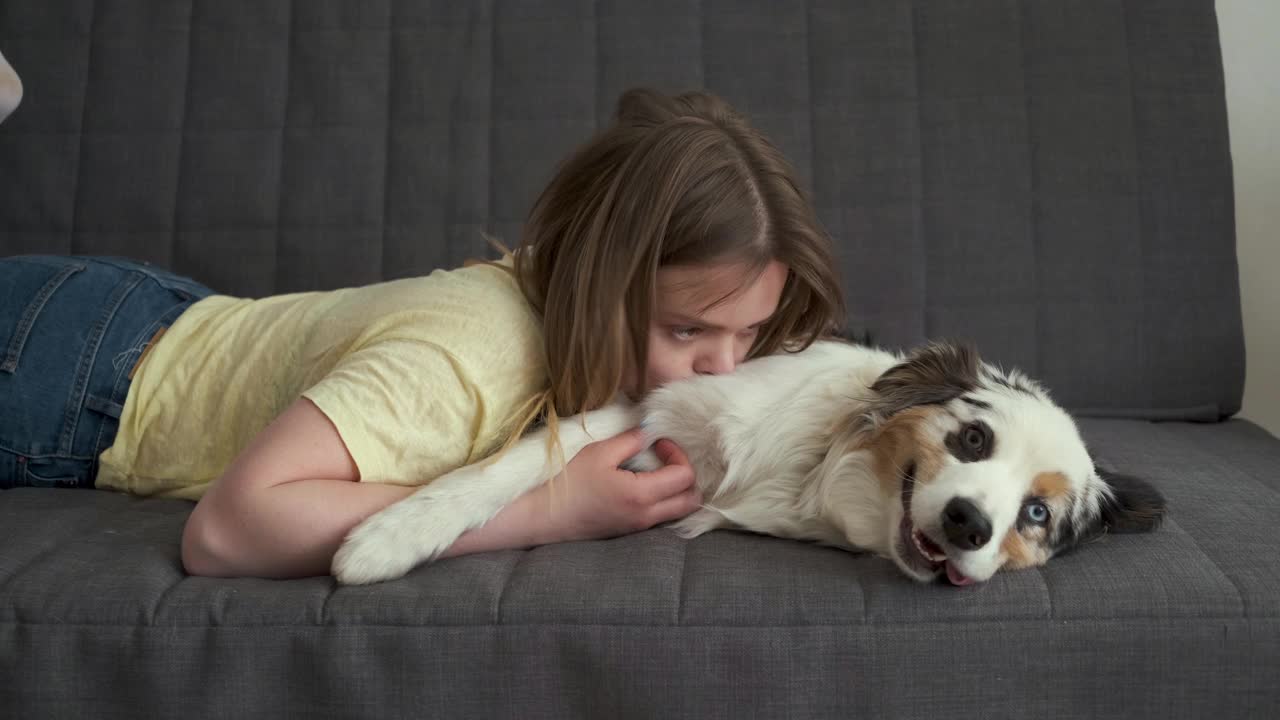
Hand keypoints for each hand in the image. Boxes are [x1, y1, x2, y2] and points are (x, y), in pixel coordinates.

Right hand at [530, 428, 700, 544]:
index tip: (658, 443)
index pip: (685, 476)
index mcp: (641, 494)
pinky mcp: (632, 530)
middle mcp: (647, 515)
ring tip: (658, 470)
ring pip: (680, 511)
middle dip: (687, 475)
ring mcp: (640, 526)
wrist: (547, 517)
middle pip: (692, 500)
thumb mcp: (599, 453)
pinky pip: (663, 516)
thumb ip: (630, 441)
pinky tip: (647, 484)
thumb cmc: (570, 483)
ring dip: (678, 490)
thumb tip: (650, 431)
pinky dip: (666, 500)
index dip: (678, 454)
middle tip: (665, 458)